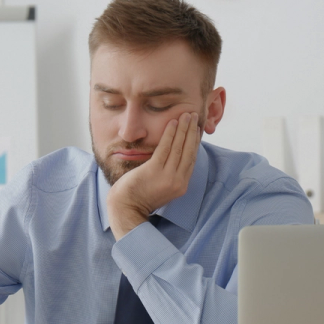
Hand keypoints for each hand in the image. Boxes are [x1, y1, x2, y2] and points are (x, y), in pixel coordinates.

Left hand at [107, 112, 199, 239]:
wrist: (127, 208)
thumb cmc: (141, 197)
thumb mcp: (163, 188)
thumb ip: (171, 175)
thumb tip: (175, 157)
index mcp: (181, 185)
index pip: (191, 159)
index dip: (195, 142)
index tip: (197, 129)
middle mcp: (178, 181)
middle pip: (188, 151)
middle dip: (192, 131)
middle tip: (194, 116)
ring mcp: (167, 176)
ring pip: (178, 147)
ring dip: (184, 129)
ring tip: (186, 115)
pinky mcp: (154, 170)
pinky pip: (164, 148)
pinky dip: (170, 134)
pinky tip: (172, 123)